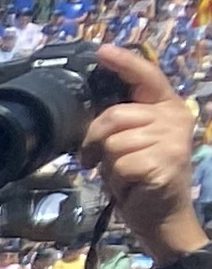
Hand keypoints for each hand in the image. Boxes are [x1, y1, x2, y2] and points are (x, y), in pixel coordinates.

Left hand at [87, 47, 207, 265]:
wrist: (162, 218)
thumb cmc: (141, 181)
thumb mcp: (128, 146)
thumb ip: (119, 125)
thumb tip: (93, 115)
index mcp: (167, 108)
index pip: (147, 77)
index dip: (124, 63)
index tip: (102, 51)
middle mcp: (176, 117)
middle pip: (114, 115)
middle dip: (95, 140)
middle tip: (97, 161)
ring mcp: (173, 139)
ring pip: (114, 141)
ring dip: (107, 163)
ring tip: (123, 175)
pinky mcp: (165, 161)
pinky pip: (119, 163)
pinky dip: (116, 179)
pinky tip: (132, 185)